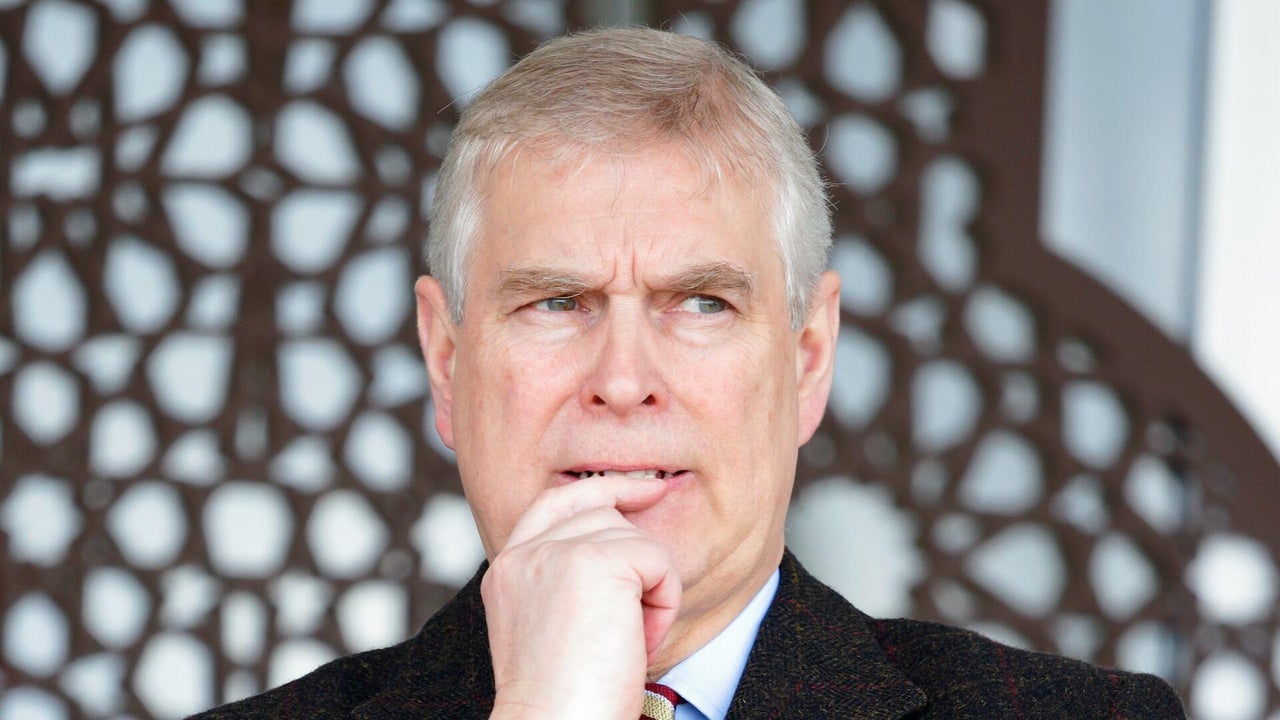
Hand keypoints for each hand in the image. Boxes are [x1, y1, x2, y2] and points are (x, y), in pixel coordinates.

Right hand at [482, 476, 681, 719]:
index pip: (554, 503)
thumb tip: (623, 543)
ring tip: (628, 641)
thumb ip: (566, 581)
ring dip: (649, 589)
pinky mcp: (595, 560)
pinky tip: (641, 640)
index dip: (603, 489)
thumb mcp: (552, 629)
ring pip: (635, 537)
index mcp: (507, 571)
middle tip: (639, 616)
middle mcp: (524, 555)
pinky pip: (658, 559)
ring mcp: (556, 553)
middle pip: (602, 512)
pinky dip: (664, 603)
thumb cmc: (566, 702)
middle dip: (635, 556)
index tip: (646, 489)